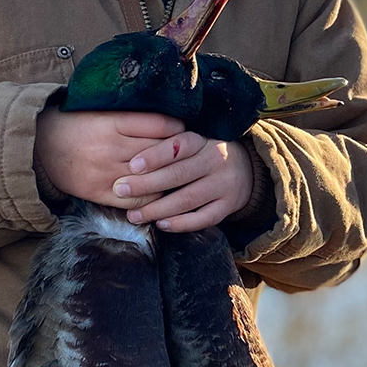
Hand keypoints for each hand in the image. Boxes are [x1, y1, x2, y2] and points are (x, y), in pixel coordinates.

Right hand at [35, 108, 185, 208]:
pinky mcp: (99, 193)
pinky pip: (137, 200)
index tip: (182, 130)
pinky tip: (158, 191)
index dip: (177, 128)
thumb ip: (130, 115)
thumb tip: (169, 119)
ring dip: (168, 177)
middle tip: (187, 152)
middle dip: (177, 153)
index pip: (158, 125)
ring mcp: (105, 173)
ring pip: (151, 178)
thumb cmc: (74, 124)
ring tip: (177, 172)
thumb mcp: (99, 111)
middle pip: (158, 151)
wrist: (39, 147)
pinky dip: (152, 197)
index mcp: (110, 122)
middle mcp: (109, 148)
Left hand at [115, 132, 253, 232]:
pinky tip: (161, 224)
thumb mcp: (192, 144)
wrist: (246, 170)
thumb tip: (129, 162)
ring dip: (158, 209)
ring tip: (134, 215)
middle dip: (147, 184)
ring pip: (188, 199)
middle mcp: (215, 161)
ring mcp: (223, 185)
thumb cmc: (204, 156)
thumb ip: (168, 149)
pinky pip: (203, 218)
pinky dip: (181, 223)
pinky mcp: (228, 206)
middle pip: (179, 174)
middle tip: (120, 190)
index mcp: (203, 142)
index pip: (178, 146)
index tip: (132, 165)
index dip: (155, 156)